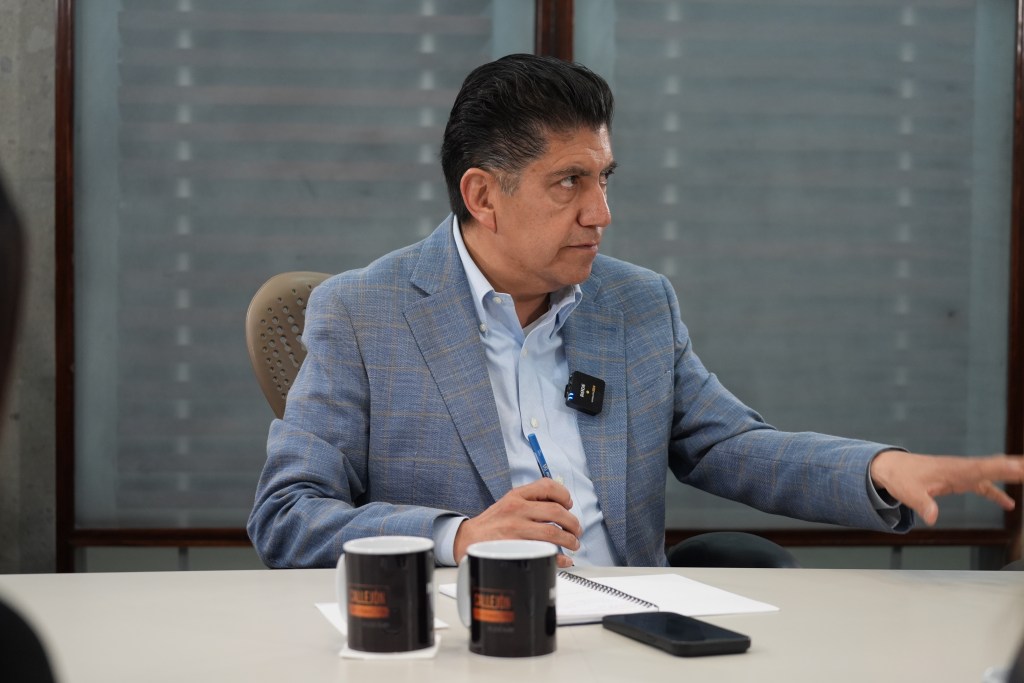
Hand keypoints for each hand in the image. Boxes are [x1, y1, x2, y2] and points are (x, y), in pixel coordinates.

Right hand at [454, 478, 582, 567]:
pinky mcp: (515, 548)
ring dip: (569, 540)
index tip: (569, 504)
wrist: (468, 540)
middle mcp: (517, 510)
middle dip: (572, 522)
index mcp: (516, 496)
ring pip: (553, 532)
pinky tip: (563, 559)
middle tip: (576, 530)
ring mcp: (516, 529)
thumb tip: (561, 504)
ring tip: (573, 543)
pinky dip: (558, 557)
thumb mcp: (509, 502)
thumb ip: (531, 500)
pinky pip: (544, 552)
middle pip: (555, 511)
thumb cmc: (492, 523)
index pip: (547, 486)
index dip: (564, 494)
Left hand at [869, 450, 1023, 524]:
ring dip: (1011, 474)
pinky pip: (983, 485)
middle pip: (993, 466)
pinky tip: (1009, 504)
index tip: (1019, 466)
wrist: (892, 468)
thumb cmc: (900, 477)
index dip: (1001, 468)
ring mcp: (962, 473)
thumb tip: (932, 517)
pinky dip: (996, 493)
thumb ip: (922, 504)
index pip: (981, 469)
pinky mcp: (959, 480)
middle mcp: (961, 469)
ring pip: (991, 473)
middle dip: (1014, 466)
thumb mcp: (909, 492)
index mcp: (952, 470)